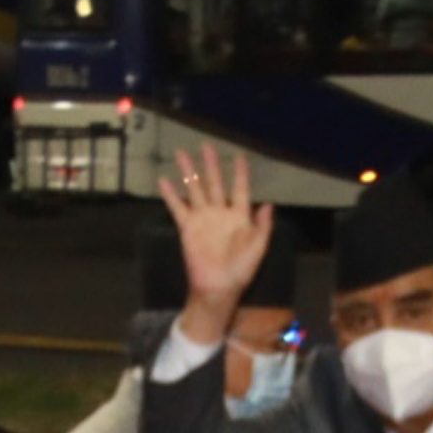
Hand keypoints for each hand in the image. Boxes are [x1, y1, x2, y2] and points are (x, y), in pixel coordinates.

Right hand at [156, 146, 271, 348]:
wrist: (219, 286)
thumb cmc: (241, 269)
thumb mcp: (259, 248)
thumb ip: (263, 226)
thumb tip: (268, 204)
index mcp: (239, 216)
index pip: (240, 189)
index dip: (241, 173)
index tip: (240, 156)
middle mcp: (220, 213)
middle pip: (214, 183)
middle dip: (211, 164)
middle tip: (206, 146)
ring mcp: (203, 218)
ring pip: (195, 189)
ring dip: (189, 172)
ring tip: (181, 153)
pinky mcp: (188, 227)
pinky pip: (178, 208)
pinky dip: (171, 195)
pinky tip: (163, 180)